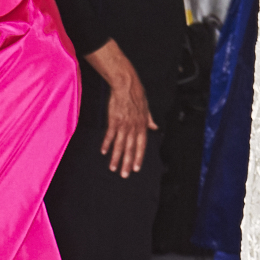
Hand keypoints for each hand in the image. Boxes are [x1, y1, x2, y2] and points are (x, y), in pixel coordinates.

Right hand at [84, 39, 157, 178]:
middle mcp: (134, 127)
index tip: (135, 169)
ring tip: (113, 168)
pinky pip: (110, 135)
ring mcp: (123, 124)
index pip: (141, 145)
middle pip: (130, 148)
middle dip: (127, 163)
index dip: (138, 158)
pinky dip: (107, 144)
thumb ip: (150, 119)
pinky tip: (104, 152)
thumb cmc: (137, 95)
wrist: (126, 85)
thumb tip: (155, 127)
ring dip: (116, 157)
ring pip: (120, 144)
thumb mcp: (147, 108)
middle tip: (124, 175)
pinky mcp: (114, 120)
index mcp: (142, 125)